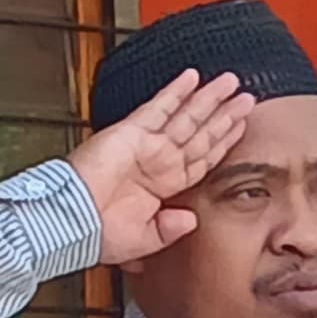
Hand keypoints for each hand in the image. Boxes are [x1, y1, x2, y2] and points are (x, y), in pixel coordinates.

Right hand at [68, 69, 251, 262]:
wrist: (69, 224)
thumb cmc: (98, 235)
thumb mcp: (145, 240)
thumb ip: (170, 229)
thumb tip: (191, 220)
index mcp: (164, 187)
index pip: (202, 159)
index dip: (223, 141)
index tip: (242, 126)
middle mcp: (158, 162)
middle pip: (200, 133)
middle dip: (224, 114)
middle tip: (247, 96)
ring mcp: (146, 145)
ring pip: (186, 116)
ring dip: (209, 98)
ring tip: (232, 81)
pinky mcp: (130, 132)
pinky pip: (158, 107)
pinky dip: (175, 91)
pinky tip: (192, 77)